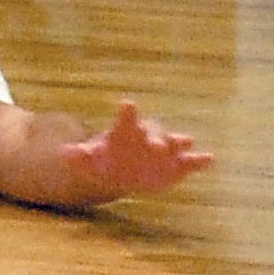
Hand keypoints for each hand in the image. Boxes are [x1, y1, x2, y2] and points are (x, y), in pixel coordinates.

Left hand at [55, 100, 211, 200]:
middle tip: (158, 145)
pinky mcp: (177, 166)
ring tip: (187, 143)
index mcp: (124, 131)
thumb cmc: (104, 159)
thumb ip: (78, 156)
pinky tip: (210, 159)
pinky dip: (199, 161)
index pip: (125, 119)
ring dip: (179, 143)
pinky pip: (190, 162)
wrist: (122, 171)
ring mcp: (164, 150)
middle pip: (153, 131)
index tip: (126, 103)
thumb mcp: (89, 160)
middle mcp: (147, 136)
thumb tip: (63, 153)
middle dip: (156, 137)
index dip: (126, 112)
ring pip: (174, 143)